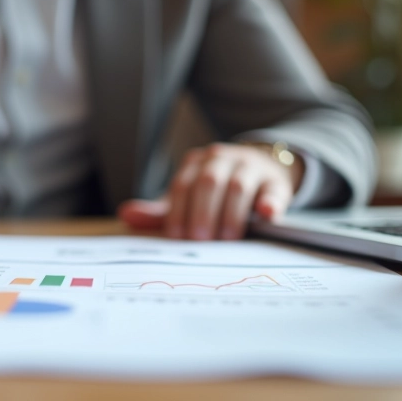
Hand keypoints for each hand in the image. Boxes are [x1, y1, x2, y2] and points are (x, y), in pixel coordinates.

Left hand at [117, 143, 303, 239]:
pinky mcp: (276, 181)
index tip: (178, 237)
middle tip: (201, 240)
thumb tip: (126, 215)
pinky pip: (273, 190)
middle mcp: (221, 159)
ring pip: (238, 185)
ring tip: (227, 238)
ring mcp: (250, 167)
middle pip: (208, 183)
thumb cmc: (217, 191)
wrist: (261, 170)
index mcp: (195, 163)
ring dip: (231, 213)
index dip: (178, 211)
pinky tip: (266, 215)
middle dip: (202, 212)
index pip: (182, 185)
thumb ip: (161, 211)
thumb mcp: (188, 198)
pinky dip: (270, 203)